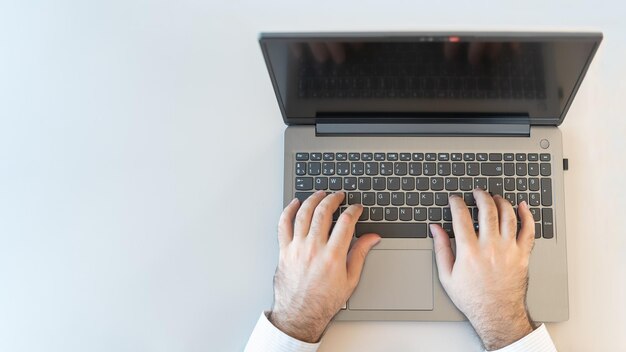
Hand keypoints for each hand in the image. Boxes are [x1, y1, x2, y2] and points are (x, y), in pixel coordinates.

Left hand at [269, 191, 380, 342]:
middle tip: (339, 195)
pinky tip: (295, 204)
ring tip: (320, 194)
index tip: (356, 208)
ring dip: (313, 200)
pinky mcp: (284, 250)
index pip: (346, 222)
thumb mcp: (350, 279)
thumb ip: (360, 254)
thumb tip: (372, 238)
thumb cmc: (324, 301)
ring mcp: (297, 248)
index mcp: (333, 256)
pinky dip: (288, 210)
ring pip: (303, 214)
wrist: (300, 314)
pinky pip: (283, 224)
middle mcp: (314, 249)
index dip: (353, 211)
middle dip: (333, 199)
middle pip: (324, 212)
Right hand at [431, 189, 535, 350]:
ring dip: (501, 201)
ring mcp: (509, 250)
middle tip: (476, 192)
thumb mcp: (447, 275)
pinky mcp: (522, 255)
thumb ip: (441, 249)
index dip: (456, 203)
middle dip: (480, 196)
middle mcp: (490, 247)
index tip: (455, 199)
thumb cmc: (472, 298)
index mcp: (469, 251)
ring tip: (495, 197)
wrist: (497, 314)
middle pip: (487, 210)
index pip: (461, 217)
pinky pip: (529, 230)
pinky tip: (521, 207)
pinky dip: (527, 215)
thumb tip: (435, 229)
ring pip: (508, 215)